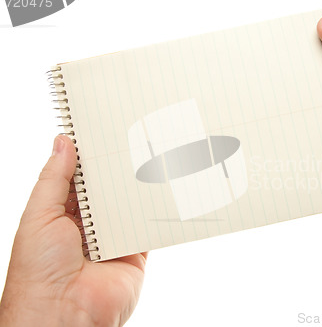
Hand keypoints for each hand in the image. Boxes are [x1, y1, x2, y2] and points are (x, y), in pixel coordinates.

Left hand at [0, 136, 146, 325]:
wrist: (64, 313)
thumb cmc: (39, 270)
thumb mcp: (39, 214)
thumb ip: (54, 178)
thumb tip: (63, 142)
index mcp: (61, 216)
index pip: (78, 179)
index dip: (87, 158)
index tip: (100, 134)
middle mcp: (88, 227)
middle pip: (106, 191)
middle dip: (115, 170)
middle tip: (129, 142)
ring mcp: (113, 239)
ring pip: (128, 206)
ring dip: (136, 188)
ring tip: (149, 158)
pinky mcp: (135, 253)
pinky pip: (147, 228)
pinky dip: (154, 213)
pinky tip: (161, 190)